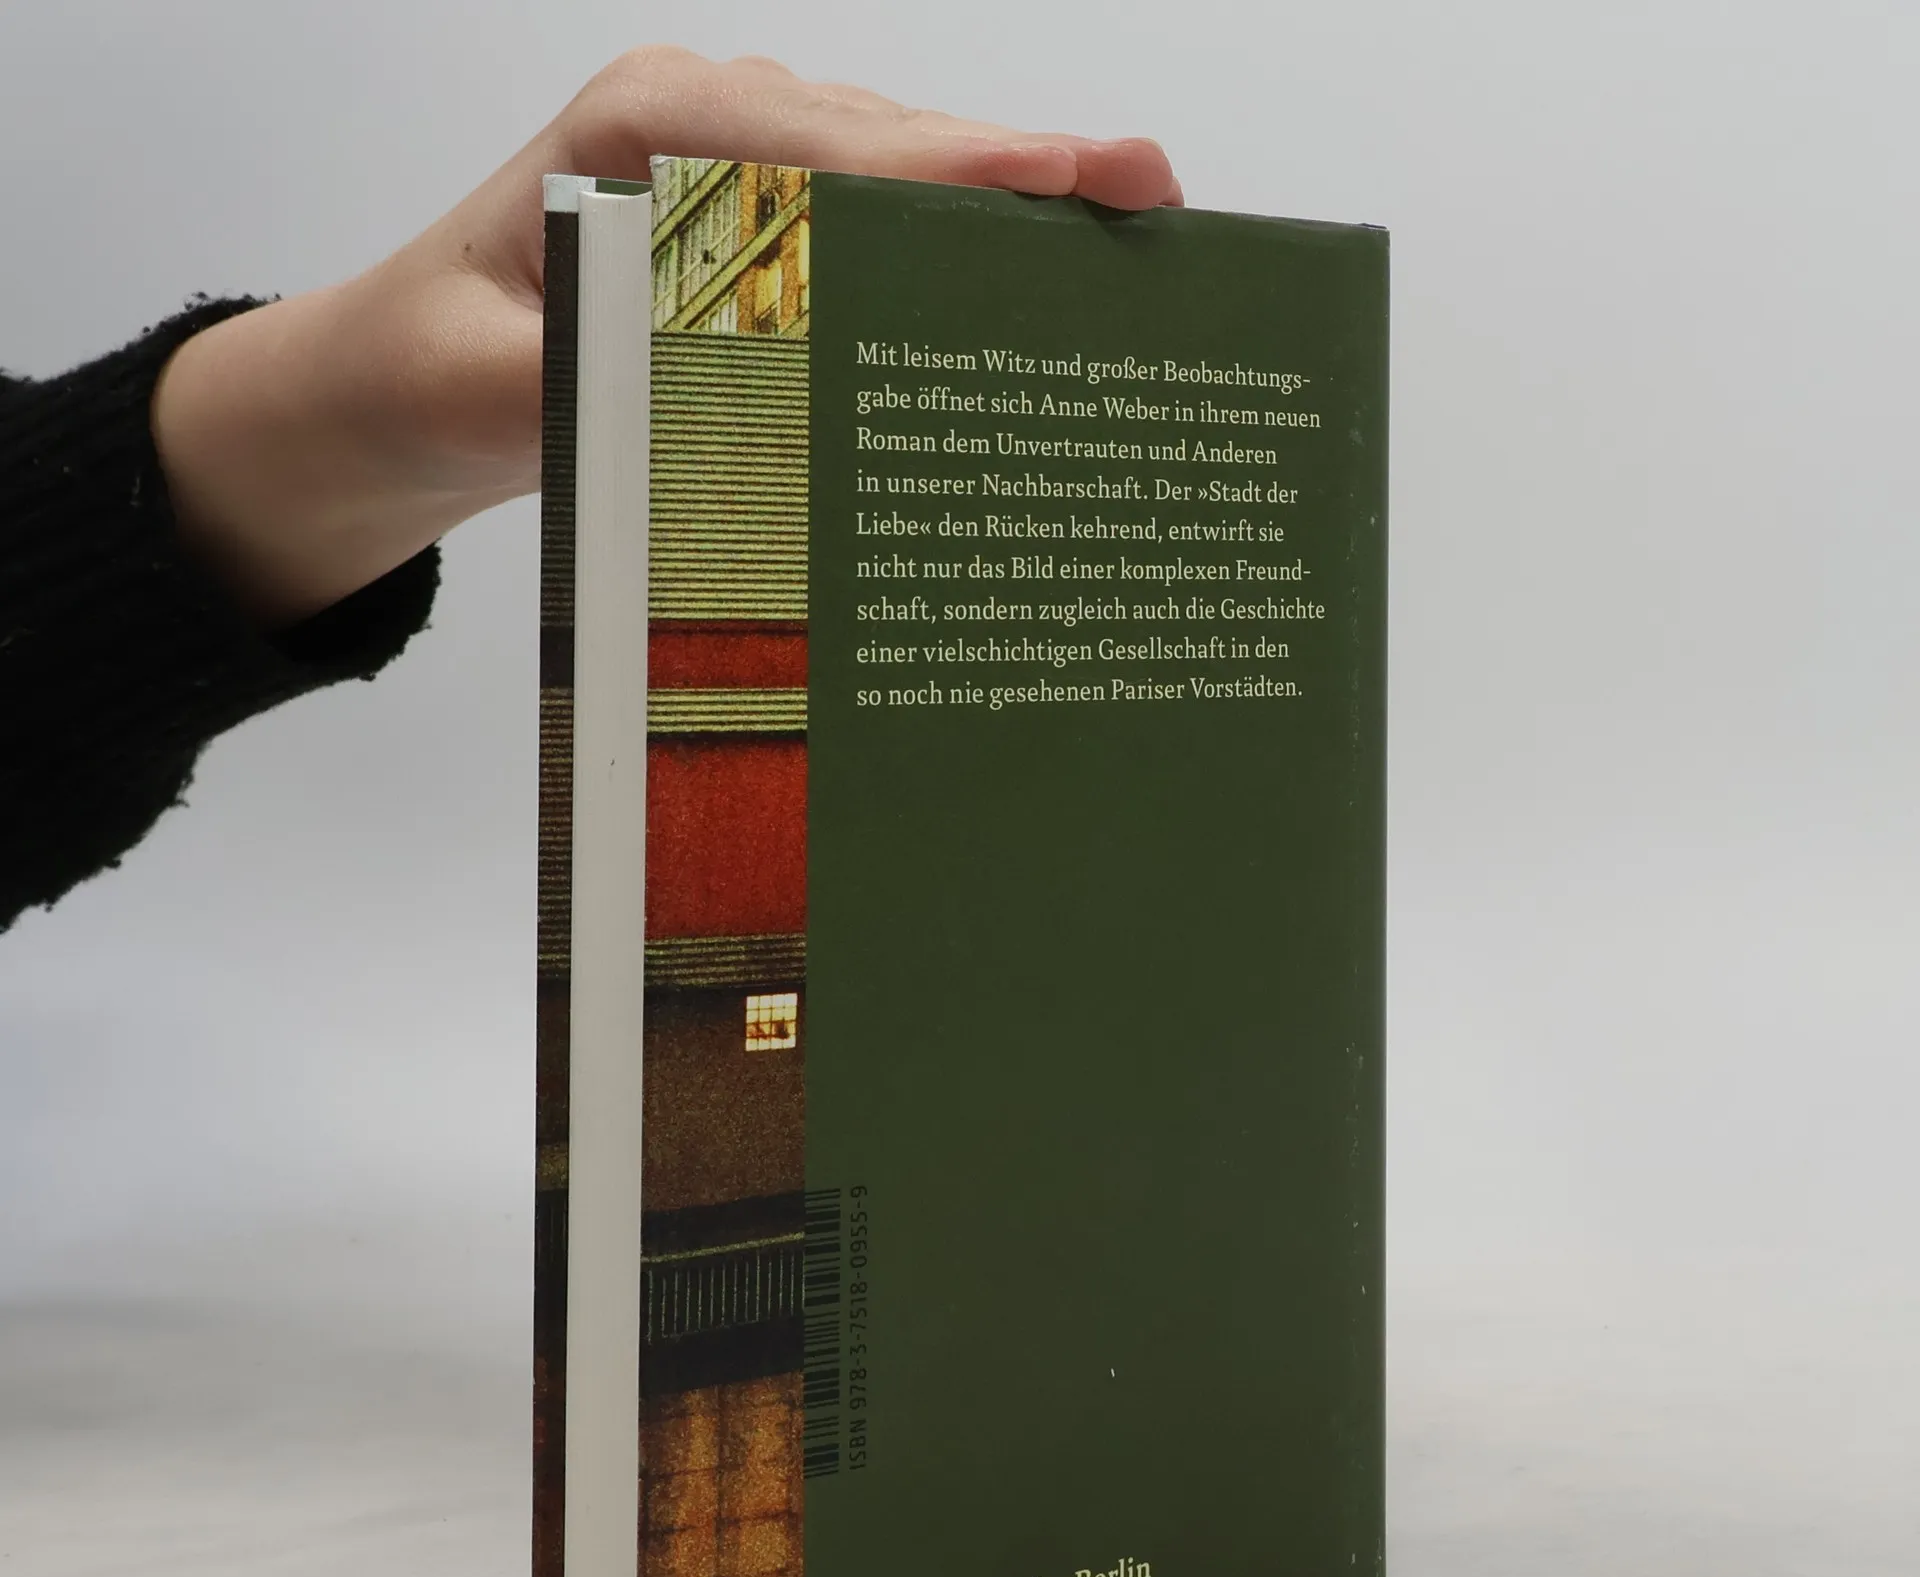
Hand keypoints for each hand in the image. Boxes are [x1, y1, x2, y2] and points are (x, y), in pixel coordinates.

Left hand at [151, 47, 1180, 623]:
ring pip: (901, 180)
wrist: (391, 385)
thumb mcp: (492, 389)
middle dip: (1026, 182)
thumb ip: (598, 383)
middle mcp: (710, 126)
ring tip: (1126, 254)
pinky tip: (1023, 298)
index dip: (970, 167)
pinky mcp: (755, 229)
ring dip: (1003, 223)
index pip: (837, 143)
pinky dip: (950, 260)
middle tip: (1158, 207)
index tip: (1088, 181)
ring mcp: (740, 170)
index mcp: (648, 131)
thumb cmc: (430, 368)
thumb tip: (725, 385)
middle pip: (897, 145)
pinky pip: (875, 227)